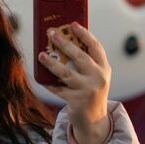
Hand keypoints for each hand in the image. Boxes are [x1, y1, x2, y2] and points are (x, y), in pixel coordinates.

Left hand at [37, 22, 111, 143]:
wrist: (95, 119)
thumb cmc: (90, 91)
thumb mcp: (95, 76)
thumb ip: (85, 62)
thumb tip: (62, 41)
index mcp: (104, 68)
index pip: (96, 48)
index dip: (85, 35)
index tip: (73, 24)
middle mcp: (98, 78)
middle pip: (80, 58)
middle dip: (65, 44)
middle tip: (52, 34)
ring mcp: (87, 90)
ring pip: (66, 73)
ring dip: (52, 63)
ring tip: (41, 55)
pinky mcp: (76, 101)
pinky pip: (58, 89)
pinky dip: (48, 83)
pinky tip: (40, 77)